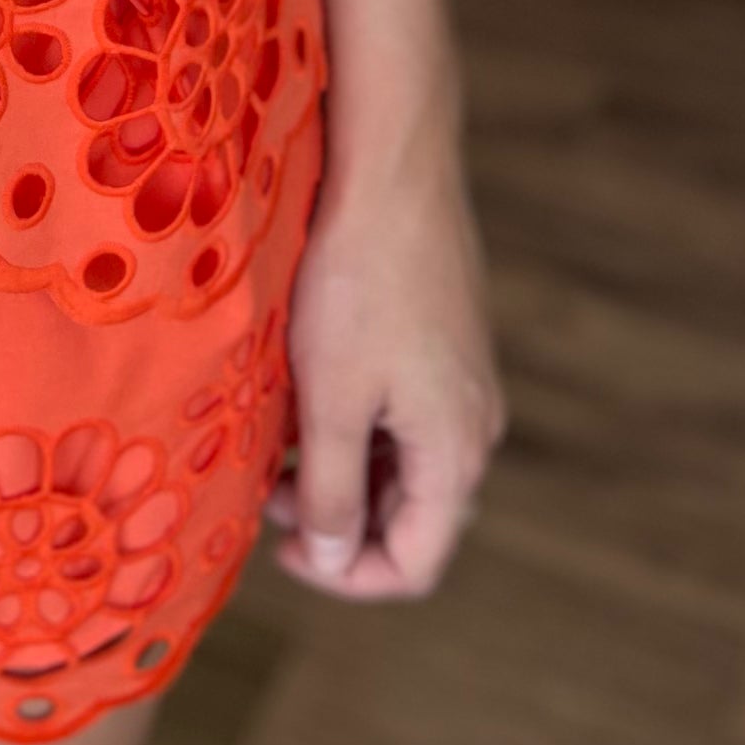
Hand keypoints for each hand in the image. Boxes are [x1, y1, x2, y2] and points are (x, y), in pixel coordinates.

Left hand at [267, 133, 503, 600]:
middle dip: (339, 521)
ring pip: (406, 465)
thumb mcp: (333, 398)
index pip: (414, 565)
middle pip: (412, 518)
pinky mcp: (447, 341)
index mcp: (456, 453)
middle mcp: (475, 425)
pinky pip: (407, 416)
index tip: (280, 548)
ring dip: (345, 472)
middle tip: (269, 491)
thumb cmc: (358, 282)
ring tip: (279, 444)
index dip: (346, 576)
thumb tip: (336, 558)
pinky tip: (309, 395)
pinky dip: (360, 427)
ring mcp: (465, 381)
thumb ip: (335, 490)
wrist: (393, 168)